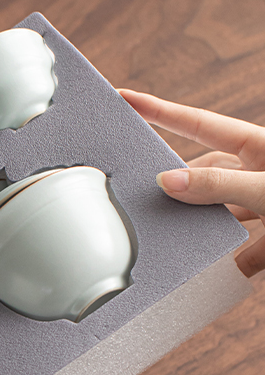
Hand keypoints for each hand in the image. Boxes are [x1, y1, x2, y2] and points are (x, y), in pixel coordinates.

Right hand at [119, 89, 264, 276]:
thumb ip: (220, 185)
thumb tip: (168, 181)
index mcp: (259, 145)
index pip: (196, 123)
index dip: (159, 110)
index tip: (124, 97)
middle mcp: (260, 172)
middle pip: (204, 174)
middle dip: (176, 185)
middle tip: (143, 194)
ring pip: (222, 216)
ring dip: (203, 230)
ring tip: (176, 240)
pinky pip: (246, 252)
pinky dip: (232, 264)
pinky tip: (218, 276)